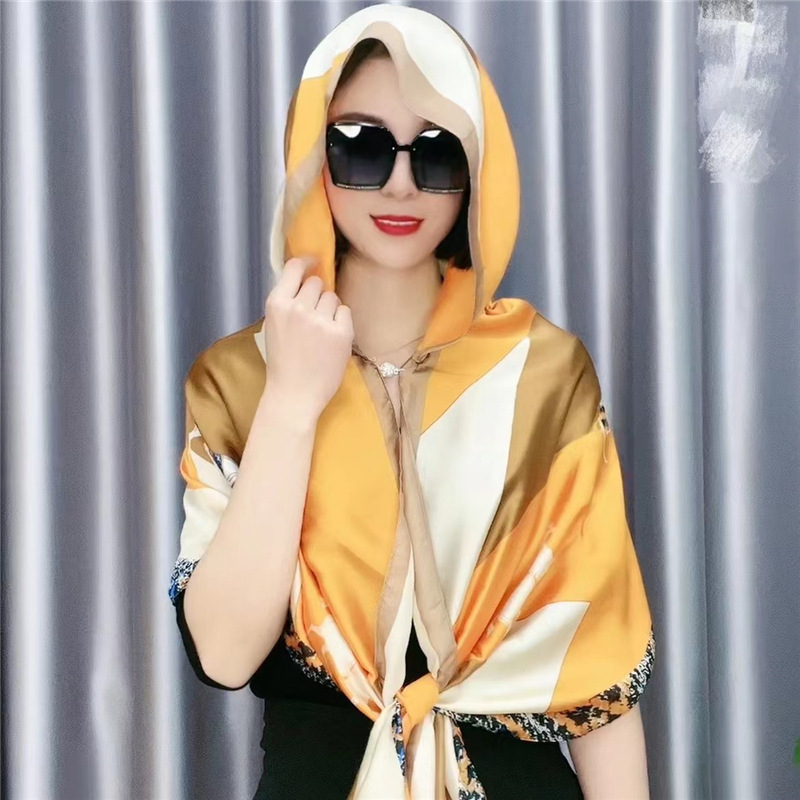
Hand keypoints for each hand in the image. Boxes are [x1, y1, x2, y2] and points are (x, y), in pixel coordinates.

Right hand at [262, 257, 353, 418]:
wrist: (294, 394)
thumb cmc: (284, 362)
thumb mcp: (274, 325)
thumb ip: (288, 302)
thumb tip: (308, 278)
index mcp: (277, 304)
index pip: (294, 268)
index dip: (307, 262)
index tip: (315, 262)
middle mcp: (298, 308)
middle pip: (317, 283)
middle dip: (317, 296)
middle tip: (313, 319)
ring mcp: (320, 320)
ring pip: (332, 297)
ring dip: (330, 310)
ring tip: (320, 333)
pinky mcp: (340, 332)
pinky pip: (345, 312)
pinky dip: (341, 323)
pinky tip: (331, 340)